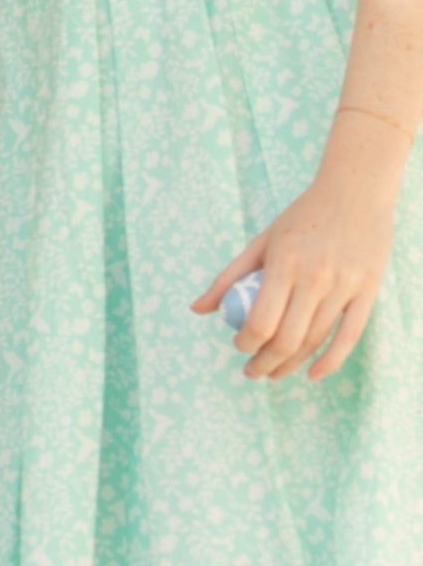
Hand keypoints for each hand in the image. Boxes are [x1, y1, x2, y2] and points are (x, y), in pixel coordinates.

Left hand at [193, 151, 399, 381]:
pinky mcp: (368, 288)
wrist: (355, 191)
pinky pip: (349, 335)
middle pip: (286, 340)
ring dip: (290, 365)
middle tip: (251, 371)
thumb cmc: (301, 218)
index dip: (245, 344)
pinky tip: (312, 374)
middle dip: (263, 364)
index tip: (239, 346)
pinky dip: (330, 361)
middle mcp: (316, 277)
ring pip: (315, 341)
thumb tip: (197, 311)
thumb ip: (228, 278)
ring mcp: (345, 284)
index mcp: (284, 265)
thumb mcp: (260, 243)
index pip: (259, 323)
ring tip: (273, 372)